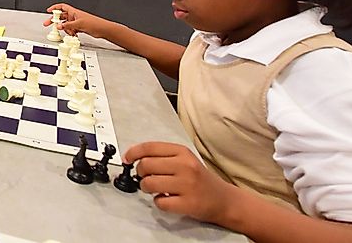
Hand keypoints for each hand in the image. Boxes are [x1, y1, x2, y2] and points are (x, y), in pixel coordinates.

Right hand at [44, 3, 110, 37]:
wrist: (103, 29)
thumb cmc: (94, 23)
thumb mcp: (78, 24)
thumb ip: (67, 25)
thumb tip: (58, 26)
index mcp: (74, 12)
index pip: (62, 7)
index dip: (54, 8)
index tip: (48, 11)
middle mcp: (74, 16)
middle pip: (61, 16)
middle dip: (55, 20)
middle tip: (48, 24)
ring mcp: (76, 22)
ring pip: (66, 25)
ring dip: (65, 29)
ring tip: (70, 32)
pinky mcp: (79, 27)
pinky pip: (70, 29)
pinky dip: (70, 32)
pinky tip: (74, 35)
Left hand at [124, 142, 238, 224]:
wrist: (224, 199)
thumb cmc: (199, 179)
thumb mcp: (184, 159)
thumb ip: (162, 156)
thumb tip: (134, 156)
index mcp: (182, 152)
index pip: (149, 147)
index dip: (133, 152)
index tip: (126, 159)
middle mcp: (185, 166)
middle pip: (146, 165)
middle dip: (140, 173)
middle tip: (146, 177)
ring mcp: (187, 185)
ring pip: (149, 183)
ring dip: (147, 188)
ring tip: (156, 189)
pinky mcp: (188, 203)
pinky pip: (160, 202)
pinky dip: (159, 203)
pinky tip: (167, 200)